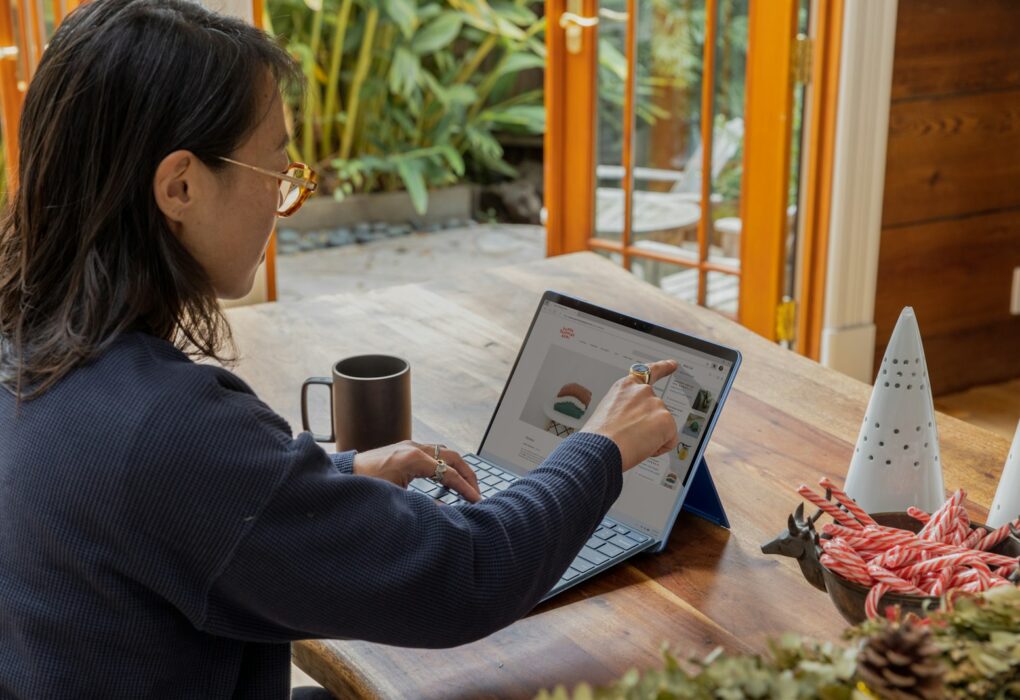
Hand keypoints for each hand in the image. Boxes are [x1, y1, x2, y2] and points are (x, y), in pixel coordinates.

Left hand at [352, 440, 480, 502]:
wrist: (345, 474)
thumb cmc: (366, 486)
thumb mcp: (397, 499)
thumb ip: (424, 504)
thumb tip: (446, 511)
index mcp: (413, 459)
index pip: (449, 473)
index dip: (465, 488)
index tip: (477, 500)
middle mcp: (414, 447)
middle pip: (453, 457)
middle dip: (468, 475)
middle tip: (477, 492)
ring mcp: (411, 445)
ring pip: (445, 452)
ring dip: (458, 468)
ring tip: (467, 485)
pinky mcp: (406, 448)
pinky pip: (435, 453)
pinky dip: (446, 464)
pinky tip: (447, 478)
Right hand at [583, 359, 679, 470]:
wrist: (599, 448)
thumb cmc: (598, 437)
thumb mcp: (608, 413)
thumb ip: (627, 409)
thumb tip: (636, 425)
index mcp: (625, 387)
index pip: (648, 372)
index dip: (663, 367)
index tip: (672, 364)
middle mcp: (642, 391)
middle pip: (657, 411)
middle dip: (650, 425)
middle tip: (630, 436)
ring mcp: (655, 404)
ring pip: (662, 428)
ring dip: (651, 438)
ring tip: (631, 442)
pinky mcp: (666, 420)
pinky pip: (669, 441)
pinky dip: (658, 449)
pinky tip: (642, 447)